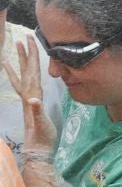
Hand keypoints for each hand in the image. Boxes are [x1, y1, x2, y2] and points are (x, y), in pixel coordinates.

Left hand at [4, 36, 56, 153]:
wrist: (37, 149)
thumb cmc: (42, 136)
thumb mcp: (41, 123)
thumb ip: (36, 111)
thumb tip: (33, 98)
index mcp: (32, 95)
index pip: (32, 71)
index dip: (32, 57)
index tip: (31, 42)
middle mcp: (28, 94)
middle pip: (26, 70)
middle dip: (25, 53)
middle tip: (24, 37)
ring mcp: (27, 98)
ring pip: (22, 75)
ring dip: (20, 61)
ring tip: (15, 47)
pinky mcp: (29, 103)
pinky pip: (21, 84)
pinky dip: (17, 75)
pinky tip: (15, 71)